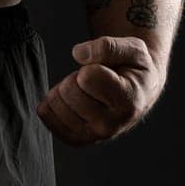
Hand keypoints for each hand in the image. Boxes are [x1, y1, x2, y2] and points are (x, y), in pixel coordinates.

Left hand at [36, 35, 163, 145]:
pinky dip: (52, 102)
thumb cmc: (134, 69)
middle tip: (94, 80)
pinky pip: (47, 116)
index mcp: (128, 102)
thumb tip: (78, 54)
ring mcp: (92, 135)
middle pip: (69, 90)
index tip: (105, 70)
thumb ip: (109, 47)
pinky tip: (71, 99)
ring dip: (64, 89)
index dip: (92, 66)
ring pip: (55, 102)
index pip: (88, 77)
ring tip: (86, 90)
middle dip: (76, 77)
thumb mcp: (133, 49)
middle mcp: (110, 125)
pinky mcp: (76, 138)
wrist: (137, 93)